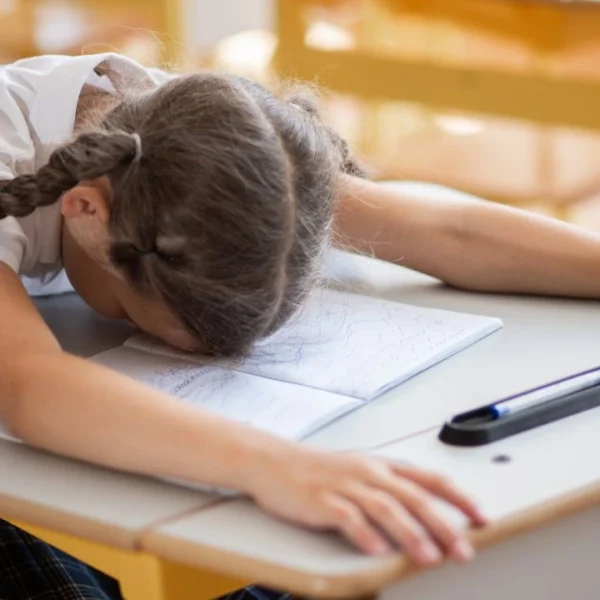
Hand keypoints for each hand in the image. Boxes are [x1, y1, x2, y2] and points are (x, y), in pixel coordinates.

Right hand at [247, 447, 486, 566]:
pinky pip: (346, 517)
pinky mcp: (320, 499)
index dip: (459, 497)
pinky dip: (364, 533)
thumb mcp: (358, 472)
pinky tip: (377, 549)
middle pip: (413, 497)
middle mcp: (367, 473)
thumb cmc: (317, 469)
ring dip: (410, 533)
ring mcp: (344, 485)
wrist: (272, 459)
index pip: (429, 479)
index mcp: (380, 466)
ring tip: (428, 557)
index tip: (482, 517)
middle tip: (464, 550)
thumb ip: (387, 490)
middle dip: (442, 524)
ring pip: (385, 507)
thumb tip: (423, 515)